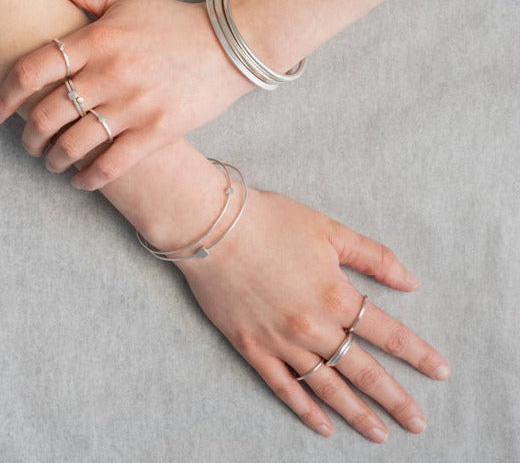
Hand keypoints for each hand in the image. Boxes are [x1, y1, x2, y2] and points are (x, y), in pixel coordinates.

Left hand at [0, 0, 252, 188]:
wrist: (229, 45)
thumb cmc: (171, 22)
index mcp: (96, 39)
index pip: (33, 69)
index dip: (5, 96)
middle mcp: (110, 73)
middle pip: (48, 113)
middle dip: (28, 136)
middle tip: (27, 142)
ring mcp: (135, 105)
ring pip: (75, 144)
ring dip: (53, 159)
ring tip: (50, 162)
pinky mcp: (158, 131)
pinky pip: (112, 165)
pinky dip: (88, 179)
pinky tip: (79, 181)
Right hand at [180, 189, 449, 441]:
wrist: (213, 227)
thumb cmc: (271, 221)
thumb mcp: (328, 230)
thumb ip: (373, 257)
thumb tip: (410, 282)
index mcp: (336, 295)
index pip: (388, 333)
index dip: (417, 354)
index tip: (440, 371)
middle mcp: (313, 326)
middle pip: (364, 370)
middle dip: (395, 398)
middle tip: (417, 423)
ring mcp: (280, 341)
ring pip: (327, 387)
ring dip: (356, 413)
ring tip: (379, 433)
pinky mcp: (251, 347)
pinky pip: (283, 387)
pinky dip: (304, 409)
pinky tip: (323, 425)